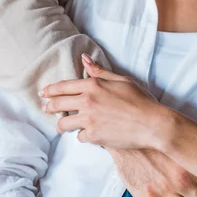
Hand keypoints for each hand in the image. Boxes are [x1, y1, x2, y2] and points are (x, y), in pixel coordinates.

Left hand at [41, 55, 168, 149]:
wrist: (152, 123)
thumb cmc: (140, 100)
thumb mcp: (121, 80)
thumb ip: (100, 71)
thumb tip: (84, 59)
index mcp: (93, 85)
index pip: (64, 87)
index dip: (51, 90)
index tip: (44, 93)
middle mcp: (87, 101)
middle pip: (58, 105)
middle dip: (49, 107)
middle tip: (46, 109)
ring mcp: (89, 120)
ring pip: (64, 125)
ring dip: (63, 126)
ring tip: (65, 127)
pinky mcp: (93, 136)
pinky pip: (80, 137)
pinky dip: (84, 135)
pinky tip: (91, 133)